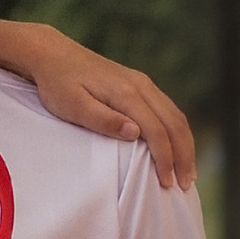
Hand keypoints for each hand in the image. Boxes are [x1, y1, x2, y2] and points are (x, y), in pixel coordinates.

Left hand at [21, 35, 195, 188]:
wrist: (52, 54)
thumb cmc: (57, 85)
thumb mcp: (73, 106)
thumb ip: (103, 120)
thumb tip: (135, 132)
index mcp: (126, 93)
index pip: (156, 130)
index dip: (165, 159)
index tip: (167, 184)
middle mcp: (141, 85)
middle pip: (175, 123)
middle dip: (184, 155)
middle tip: (185, 184)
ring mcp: (142, 82)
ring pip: (175, 115)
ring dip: (184, 144)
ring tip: (187, 172)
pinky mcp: (139, 83)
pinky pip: (168, 109)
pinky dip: (177, 131)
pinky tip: (176, 147)